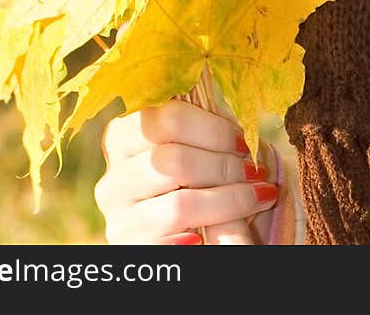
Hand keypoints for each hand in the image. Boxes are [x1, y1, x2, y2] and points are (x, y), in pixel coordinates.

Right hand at [95, 98, 280, 244]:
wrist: (188, 239)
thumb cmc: (198, 183)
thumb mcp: (200, 150)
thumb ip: (211, 132)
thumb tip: (239, 126)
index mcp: (124, 139)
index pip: (168, 118)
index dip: (213, 129)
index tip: (243, 142)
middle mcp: (114, 178)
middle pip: (172, 160)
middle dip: (223, 166)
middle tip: (255, 173)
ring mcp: (120, 219)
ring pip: (179, 205)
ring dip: (228, 201)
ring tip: (256, 197)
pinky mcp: (132, 251)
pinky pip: (175, 244)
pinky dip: (201, 237)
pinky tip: (220, 234)